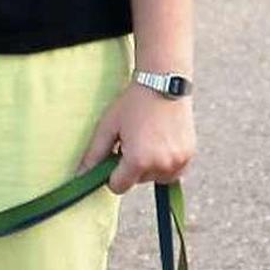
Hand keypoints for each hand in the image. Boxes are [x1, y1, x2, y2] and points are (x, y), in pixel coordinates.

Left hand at [77, 88, 194, 193]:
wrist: (164, 83)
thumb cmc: (133, 104)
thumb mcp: (108, 127)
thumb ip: (94, 155)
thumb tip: (80, 176)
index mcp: (138, 161)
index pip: (118, 187)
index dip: (112, 173)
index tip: (116, 154)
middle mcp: (160, 166)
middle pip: (137, 181)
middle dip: (132, 166)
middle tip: (134, 140)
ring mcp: (178, 162)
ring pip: (156, 178)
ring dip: (150, 166)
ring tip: (149, 139)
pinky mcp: (189, 156)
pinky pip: (173, 172)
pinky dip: (165, 163)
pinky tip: (162, 142)